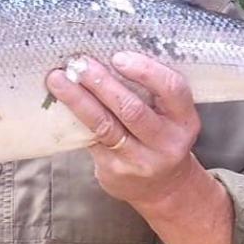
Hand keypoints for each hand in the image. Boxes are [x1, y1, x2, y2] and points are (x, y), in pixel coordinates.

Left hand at [46, 51, 204, 214]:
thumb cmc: (161, 137)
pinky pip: (91, 139)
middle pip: (132, 109)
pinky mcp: (115, 170)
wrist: (163, 188)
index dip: (146, 71)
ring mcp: (140, 160)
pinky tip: (59, 103)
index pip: (172, 90)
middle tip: (79, 63)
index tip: (118, 56)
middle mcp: (166, 142)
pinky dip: (74, 118)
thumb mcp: (170, 116)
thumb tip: (107, 55)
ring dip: (79, 99)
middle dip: (102, 83)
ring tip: (58, 80)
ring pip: (105, 125)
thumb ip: (151, 91)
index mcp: (185, 120)